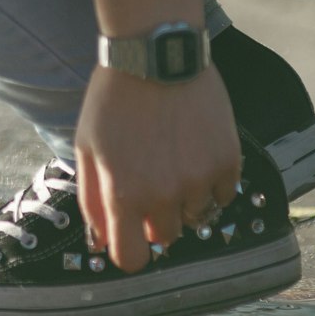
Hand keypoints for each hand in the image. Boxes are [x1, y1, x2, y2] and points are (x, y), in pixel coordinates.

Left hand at [75, 64, 240, 272]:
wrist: (155, 57)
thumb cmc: (113, 100)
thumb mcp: (87, 146)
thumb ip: (92, 197)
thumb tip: (102, 239)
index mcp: (124, 193)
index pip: (131, 258)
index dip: (128, 249)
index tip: (129, 235)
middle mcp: (164, 194)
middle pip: (165, 237)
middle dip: (154, 218)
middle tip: (148, 180)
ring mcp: (199, 180)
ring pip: (195, 216)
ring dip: (183, 198)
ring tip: (170, 157)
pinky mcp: (227, 163)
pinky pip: (222, 194)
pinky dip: (210, 182)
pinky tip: (193, 150)